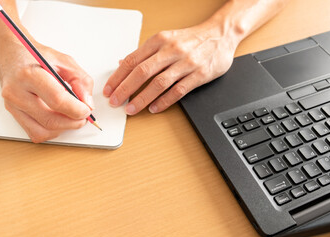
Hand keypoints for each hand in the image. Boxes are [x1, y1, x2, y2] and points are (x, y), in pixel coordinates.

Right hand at [0, 38, 93, 142]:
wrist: (10, 55)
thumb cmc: (36, 56)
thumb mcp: (64, 60)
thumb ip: (81, 81)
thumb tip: (88, 103)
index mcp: (30, 74)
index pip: (57, 100)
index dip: (76, 109)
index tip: (87, 110)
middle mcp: (17, 92)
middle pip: (50, 120)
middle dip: (73, 122)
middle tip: (83, 115)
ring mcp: (13, 105)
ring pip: (43, 131)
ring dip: (63, 128)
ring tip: (71, 116)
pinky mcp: (13, 114)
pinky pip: (35, 133)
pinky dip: (51, 131)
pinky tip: (58, 119)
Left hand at [103, 19, 239, 114]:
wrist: (220, 34)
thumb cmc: (191, 39)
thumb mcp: (165, 38)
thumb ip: (145, 52)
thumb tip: (123, 63)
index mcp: (159, 40)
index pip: (132, 60)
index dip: (118, 77)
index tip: (108, 89)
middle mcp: (171, 50)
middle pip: (142, 72)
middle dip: (125, 89)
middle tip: (115, 102)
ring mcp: (186, 63)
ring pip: (159, 83)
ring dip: (142, 98)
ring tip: (131, 109)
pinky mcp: (199, 75)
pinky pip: (178, 91)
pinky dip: (164, 102)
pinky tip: (154, 108)